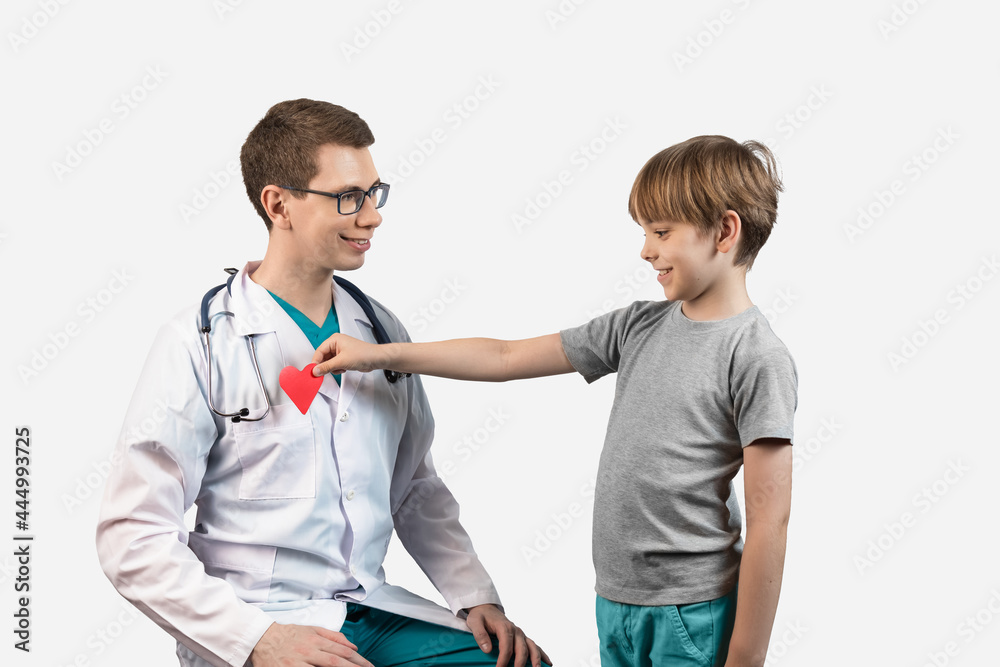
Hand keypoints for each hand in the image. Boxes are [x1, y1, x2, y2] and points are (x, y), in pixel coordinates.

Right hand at [249, 622, 372, 666]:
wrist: (262, 638)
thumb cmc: (289, 634)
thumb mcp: (312, 630)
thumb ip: (333, 636)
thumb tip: (353, 646)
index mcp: (316, 640)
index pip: (341, 651)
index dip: (357, 659)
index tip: (369, 666)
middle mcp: (309, 650)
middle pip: (336, 661)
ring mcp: (298, 662)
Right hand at [311, 333, 386, 375]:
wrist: (376, 359)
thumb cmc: (363, 355)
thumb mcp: (341, 362)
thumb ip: (326, 366)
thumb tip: (315, 371)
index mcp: (334, 339)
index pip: (319, 351)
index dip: (315, 362)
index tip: (313, 372)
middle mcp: (336, 343)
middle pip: (323, 357)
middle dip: (325, 366)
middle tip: (324, 374)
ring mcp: (340, 350)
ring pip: (329, 362)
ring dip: (332, 368)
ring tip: (340, 369)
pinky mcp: (344, 357)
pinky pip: (335, 364)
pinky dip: (337, 368)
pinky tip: (344, 369)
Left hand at [465, 604, 550, 666]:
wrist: (487, 609)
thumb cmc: (480, 616)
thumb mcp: (475, 622)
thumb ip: (480, 635)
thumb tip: (487, 649)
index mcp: (504, 627)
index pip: (506, 646)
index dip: (503, 659)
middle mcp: (515, 630)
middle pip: (521, 648)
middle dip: (520, 663)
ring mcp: (521, 634)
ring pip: (532, 646)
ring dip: (535, 659)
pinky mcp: (523, 637)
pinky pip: (535, 646)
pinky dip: (542, 654)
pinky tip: (548, 663)